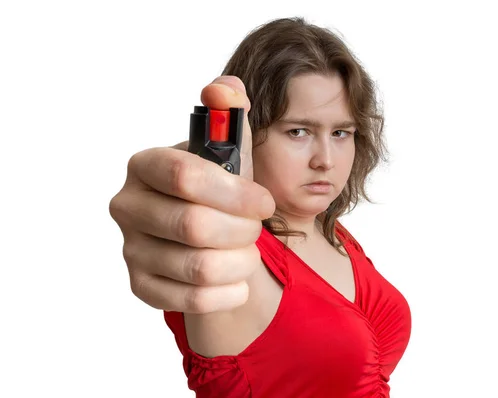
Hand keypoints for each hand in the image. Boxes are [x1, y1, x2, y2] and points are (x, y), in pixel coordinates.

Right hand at [109, 76, 274, 313]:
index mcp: (146, 165)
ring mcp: (131, 249)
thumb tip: (226, 88)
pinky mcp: (142, 286)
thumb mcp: (229, 154)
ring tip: (247, 251)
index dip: (235, 192)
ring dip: (240, 261)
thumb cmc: (219, 191)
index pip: (185, 175)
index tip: (265, 203)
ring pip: (198, 266)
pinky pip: (192, 299)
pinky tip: (238, 279)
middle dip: (241, 230)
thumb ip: (230, 118)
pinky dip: (229, 291)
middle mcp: (128, 206)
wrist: (208, 238)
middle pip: (193, 225)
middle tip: (256, 228)